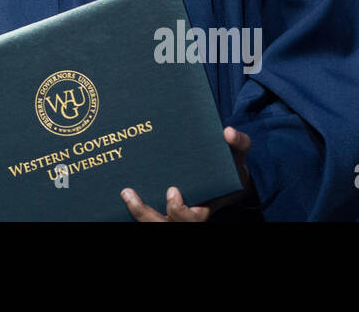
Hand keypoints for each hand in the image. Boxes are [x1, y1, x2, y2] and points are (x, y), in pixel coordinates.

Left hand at [120, 127, 253, 221]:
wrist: (223, 178)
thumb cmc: (229, 169)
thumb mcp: (237, 158)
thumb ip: (238, 145)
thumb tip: (227, 132)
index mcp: (204, 207)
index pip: (191, 219)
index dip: (179, 210)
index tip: (172, 191)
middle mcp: (184, 215)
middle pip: (164, 225)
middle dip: (145, 213)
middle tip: (130, 194)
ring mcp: (170, 215)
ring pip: (151, 223)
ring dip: (135, 211)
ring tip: (124, 192)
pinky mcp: (159, 208)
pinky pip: (145, 215)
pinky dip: (133, 206)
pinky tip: (120, 189)